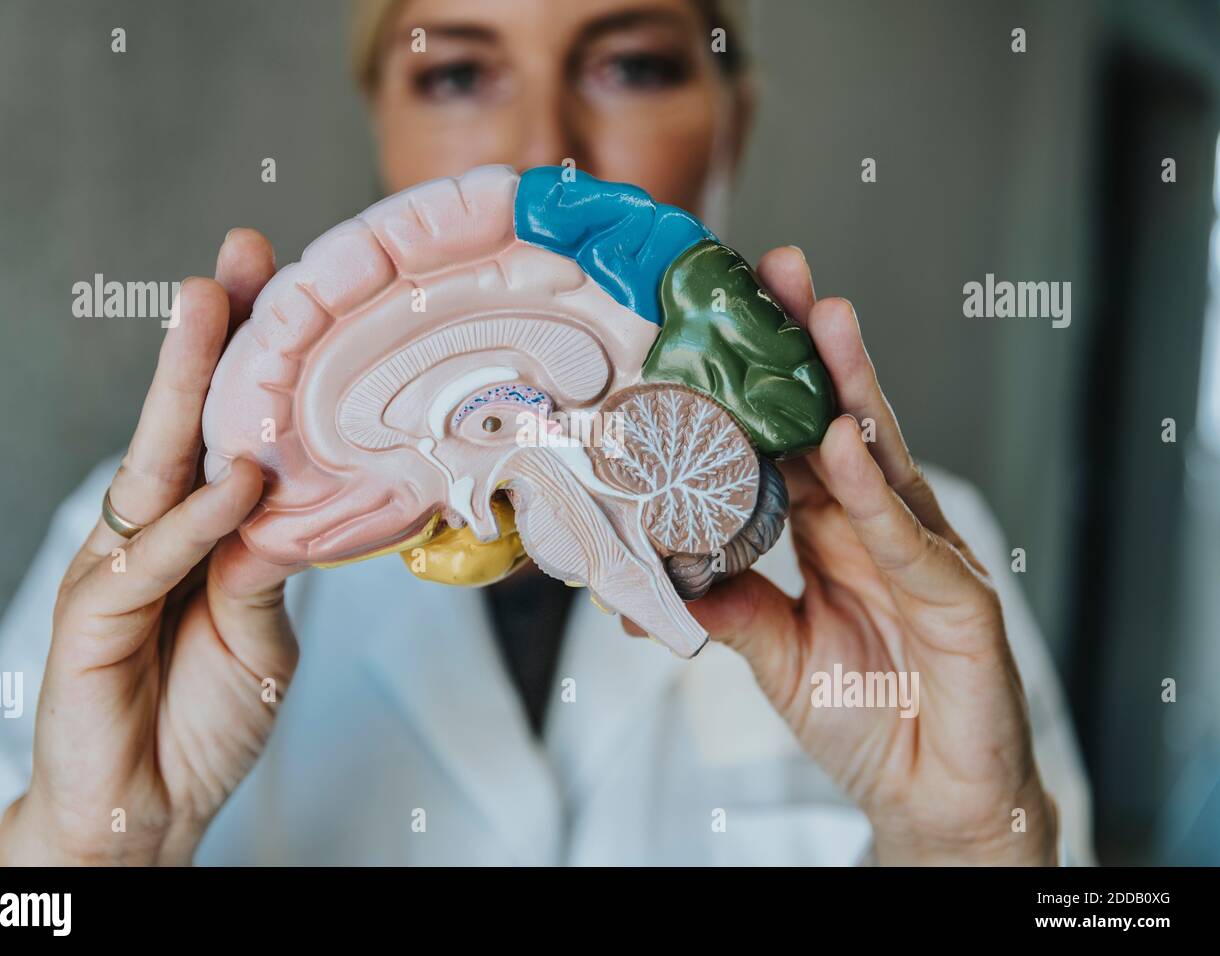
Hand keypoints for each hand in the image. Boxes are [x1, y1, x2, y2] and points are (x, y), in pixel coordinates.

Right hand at [0, 230, 302, 864]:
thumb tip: (295, 496)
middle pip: (182, 422)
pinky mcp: (93, 615)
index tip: (280, 286)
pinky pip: (152, 555)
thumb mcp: (262, 628)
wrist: (147, 809)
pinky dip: (199, 519)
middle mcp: (152, 532)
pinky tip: (238, 482)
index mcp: (196, 529)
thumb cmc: (204, 716)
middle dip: (207, 338)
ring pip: (153, 465)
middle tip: (235, 259)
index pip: (221, 430)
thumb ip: (272, 560)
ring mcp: (117, 566)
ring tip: (215, 312)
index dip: (244, 360)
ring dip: (185, 389)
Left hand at [632, 246, 1057, 864]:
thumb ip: (729, 605)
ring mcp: (924, 555)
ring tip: (823, 322)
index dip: (766, 383)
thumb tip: (654, 576)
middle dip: (813, 350)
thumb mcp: (774, 653)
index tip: (729, 319)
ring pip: (884, 460)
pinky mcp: (959, 600)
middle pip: (842, 423)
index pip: (796, 439)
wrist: (929, 796)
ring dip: (852, 389)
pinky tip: (847, 444)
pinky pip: (907, 540)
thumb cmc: (866, 717)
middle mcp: (879, 527)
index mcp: (834, 532)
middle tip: (783, 273)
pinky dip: (874, 493)